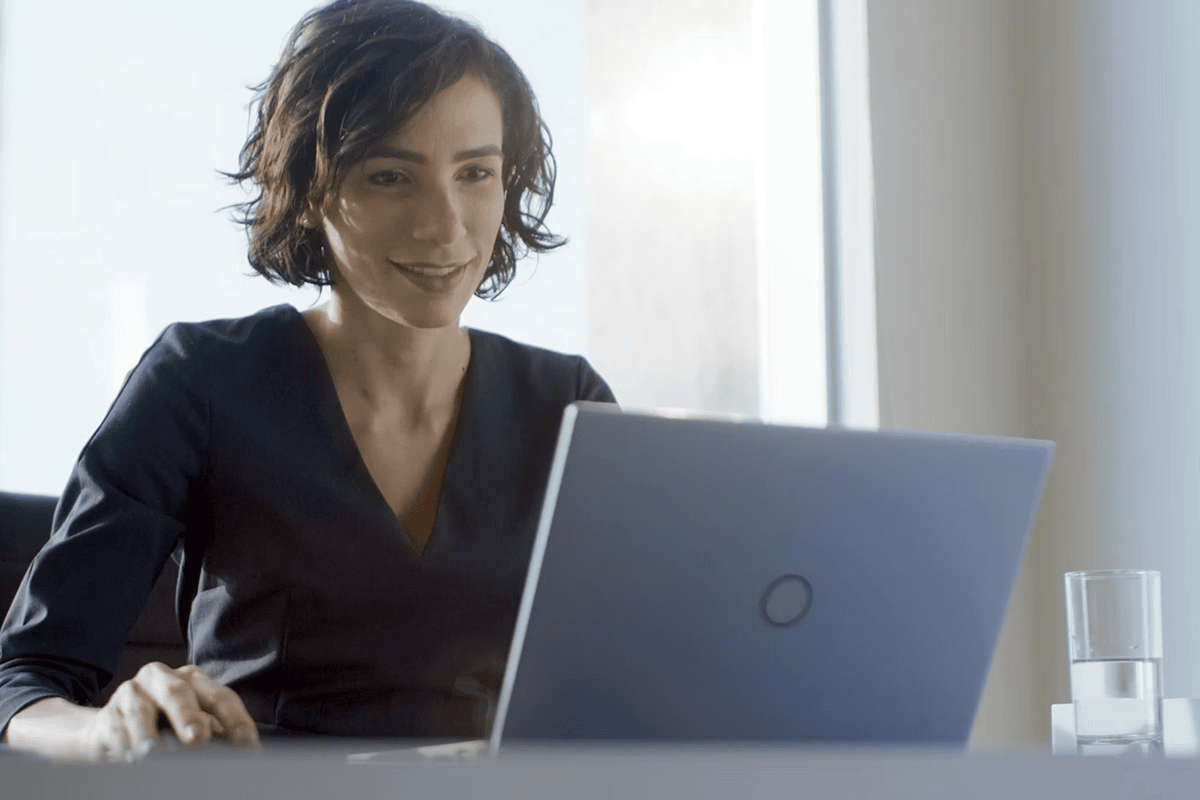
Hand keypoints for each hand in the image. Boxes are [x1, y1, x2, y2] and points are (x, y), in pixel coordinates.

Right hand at [89, 662, 259, 760]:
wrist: (113, 731)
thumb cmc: (165, 727)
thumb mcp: (194, 726)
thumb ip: (218, 733)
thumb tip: (247, 750)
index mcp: (193, 679)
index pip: (220, 696)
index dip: (235, 719)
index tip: (246, 742)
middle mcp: (162, 678)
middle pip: (178, 692)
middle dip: (189, 716)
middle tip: (198, 739)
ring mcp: (131, 692)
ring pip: (140, 709)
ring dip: (148, 733)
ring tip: (154, 753)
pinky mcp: (108, 713)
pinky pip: (115, 728)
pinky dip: (124, 744)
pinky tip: (130, 758)